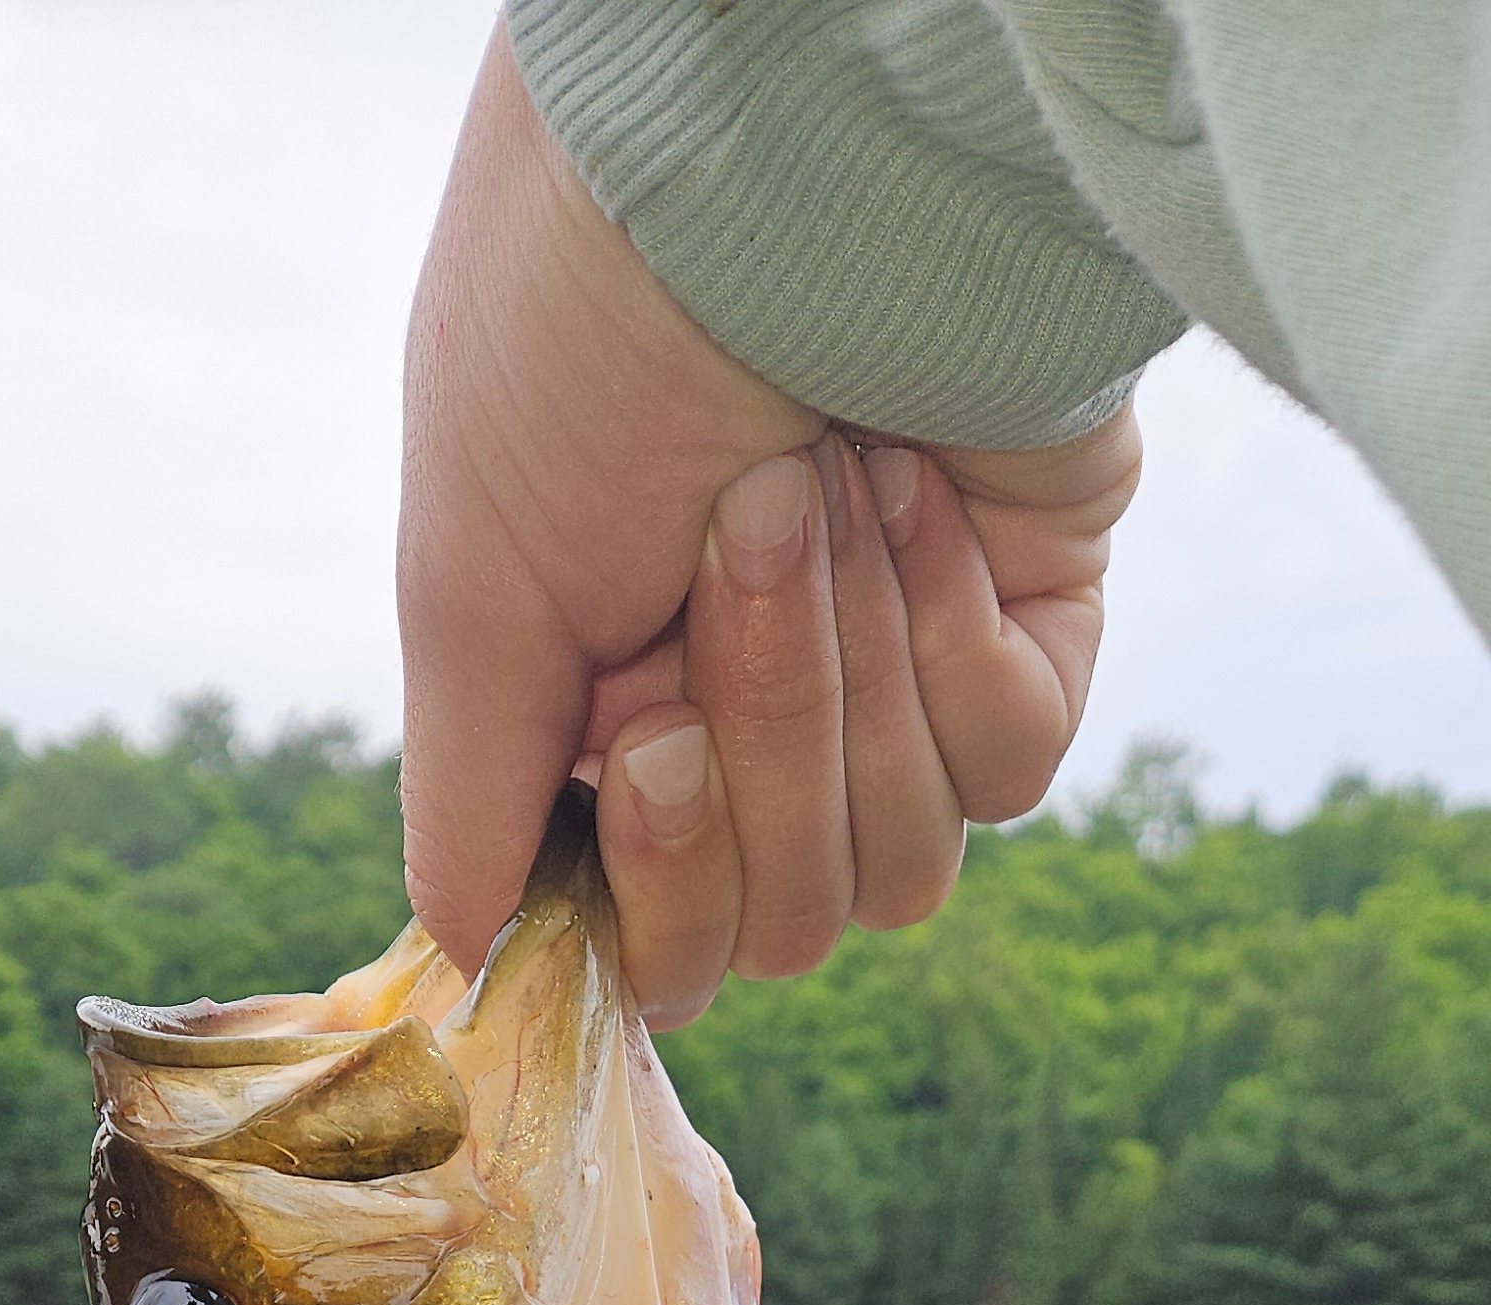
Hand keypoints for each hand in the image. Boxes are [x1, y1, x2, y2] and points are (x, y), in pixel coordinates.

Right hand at [399, 28, 1138, 1024]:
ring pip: (898, 867)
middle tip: (735, 538)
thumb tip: (463, 954)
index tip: (645, 751)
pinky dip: (950, 637)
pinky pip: (1006, 761)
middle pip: (788, 923)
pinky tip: (918, 493)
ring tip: (810, 490)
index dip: (669, 888)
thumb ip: (471, 796)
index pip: (667, 949)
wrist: (776, 165)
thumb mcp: (472, 580)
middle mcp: (755, 726)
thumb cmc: (582, 340)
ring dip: (844, 687)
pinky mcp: (1027, 633)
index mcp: (614, 730)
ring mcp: (896, 685)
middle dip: (766, 742)